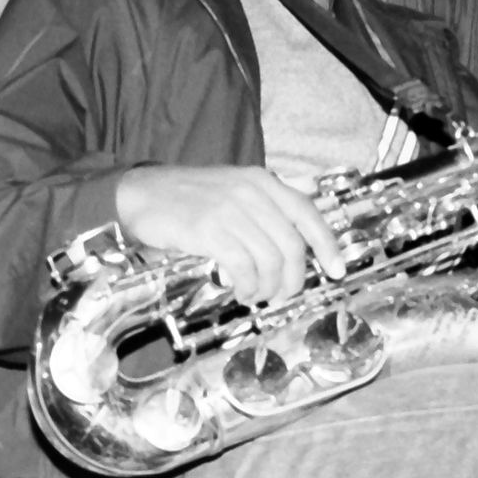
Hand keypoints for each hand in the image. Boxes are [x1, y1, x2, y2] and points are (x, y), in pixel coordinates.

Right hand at [116, 165, 344, 305]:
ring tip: (258, 295)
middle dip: (294, 278)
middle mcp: (253, 193)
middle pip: (292, 245)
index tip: (337, 269)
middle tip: (283, 295)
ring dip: (269, 287)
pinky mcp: (208, 231)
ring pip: (270, 259)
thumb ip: (264, 212)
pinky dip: (248, 285)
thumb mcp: (235, 192)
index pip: (308, 214)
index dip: (327, 245)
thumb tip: (292, 251)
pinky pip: (243, 266)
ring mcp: (231, 211)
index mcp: (264, 182)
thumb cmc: (190, 198)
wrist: (140, 193)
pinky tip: (242, 291)